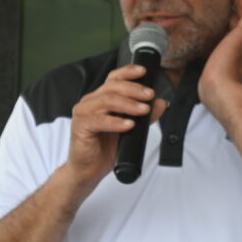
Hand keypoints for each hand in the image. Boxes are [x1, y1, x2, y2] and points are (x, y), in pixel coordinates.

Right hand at [65, 64, 165, 191]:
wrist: (89, 170)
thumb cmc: (105, 148)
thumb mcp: (130, 129)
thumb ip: (144, 115)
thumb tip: (161, 103)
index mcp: (101, 98)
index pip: (114, 79)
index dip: (128, 72)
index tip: (144, 72)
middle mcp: (90, 102)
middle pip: (112, 87)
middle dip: (134, 89)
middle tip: (150, 95)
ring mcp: (83, 113)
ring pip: (107, 101)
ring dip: (128, 104)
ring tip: (143, 110)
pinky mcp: (80, 127)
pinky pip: (99, 121)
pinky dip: (116, 122)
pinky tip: (128, 124)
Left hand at [199, 0, 241, 115]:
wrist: (222, 90)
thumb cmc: (212, 89)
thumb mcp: (207, 78)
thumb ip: (202, 71)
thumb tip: (187, 69)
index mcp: (241, 65)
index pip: (237, 46)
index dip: (231, 36)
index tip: (224, 29)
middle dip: (236, 21)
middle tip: (229, 10)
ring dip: (241, 9)